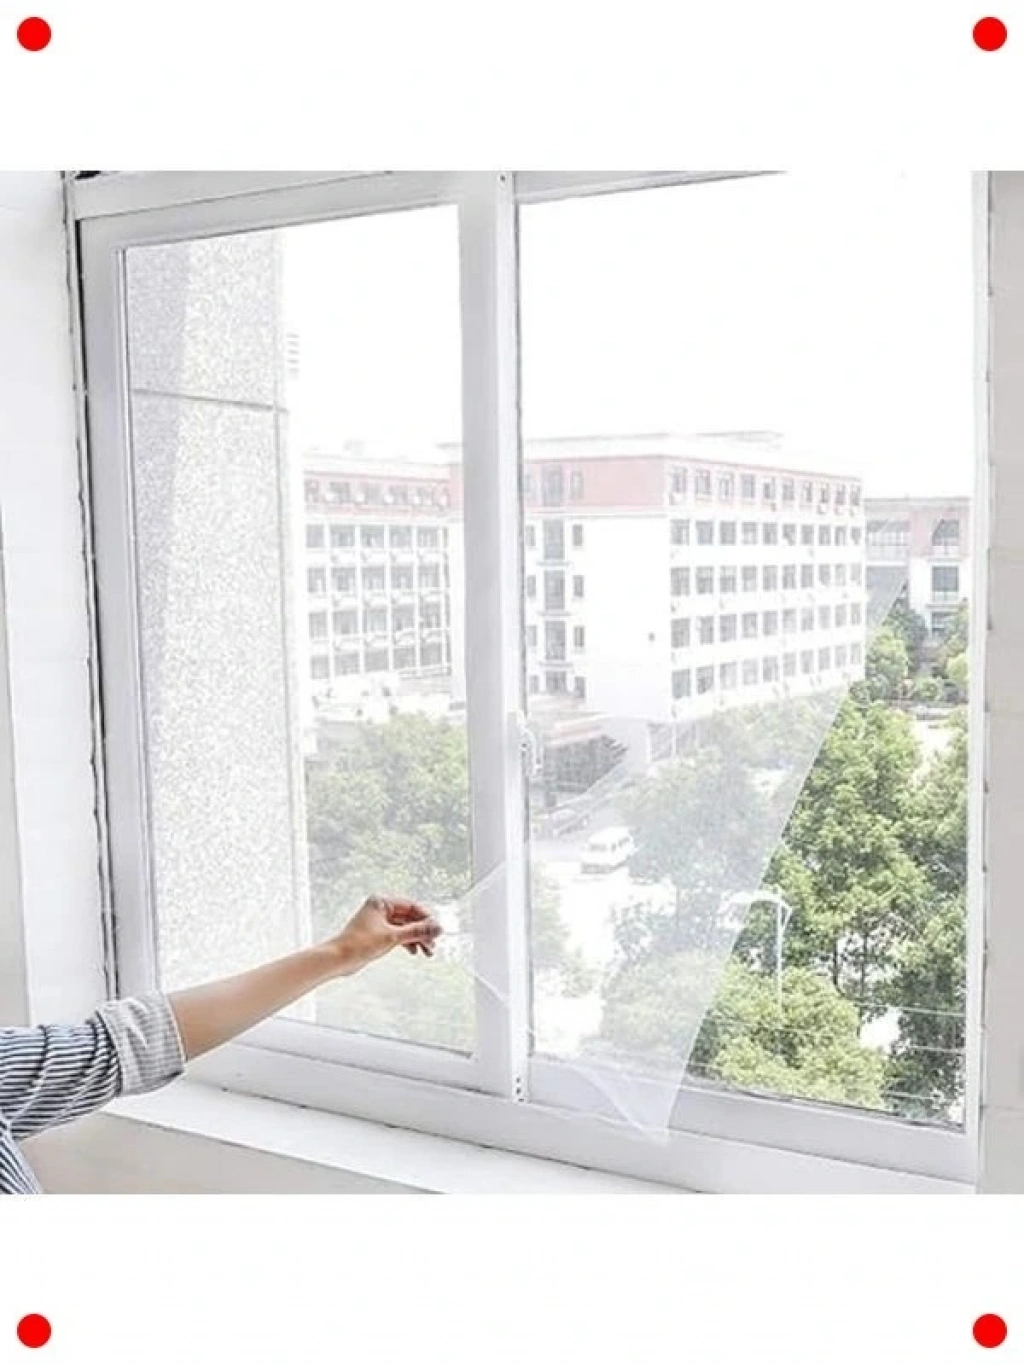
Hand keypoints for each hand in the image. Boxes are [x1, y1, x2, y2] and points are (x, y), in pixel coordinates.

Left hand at [327, 895, 441, 975]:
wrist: (338, 959)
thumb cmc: (359, 944)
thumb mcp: (392, 937)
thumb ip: (417, 932)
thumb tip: (438, 928)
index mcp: (381, 902)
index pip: (411, 906)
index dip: (426, 918)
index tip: (436, 930)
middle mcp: (380, 909)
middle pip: (409, 917)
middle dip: (422, 931)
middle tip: (433, 944)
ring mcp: (379, 922)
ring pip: (404, 928)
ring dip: (416, 939)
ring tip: (427, 952)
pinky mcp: (377, 934)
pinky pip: (397, 935)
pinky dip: (407, 942)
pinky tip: (414, 952)